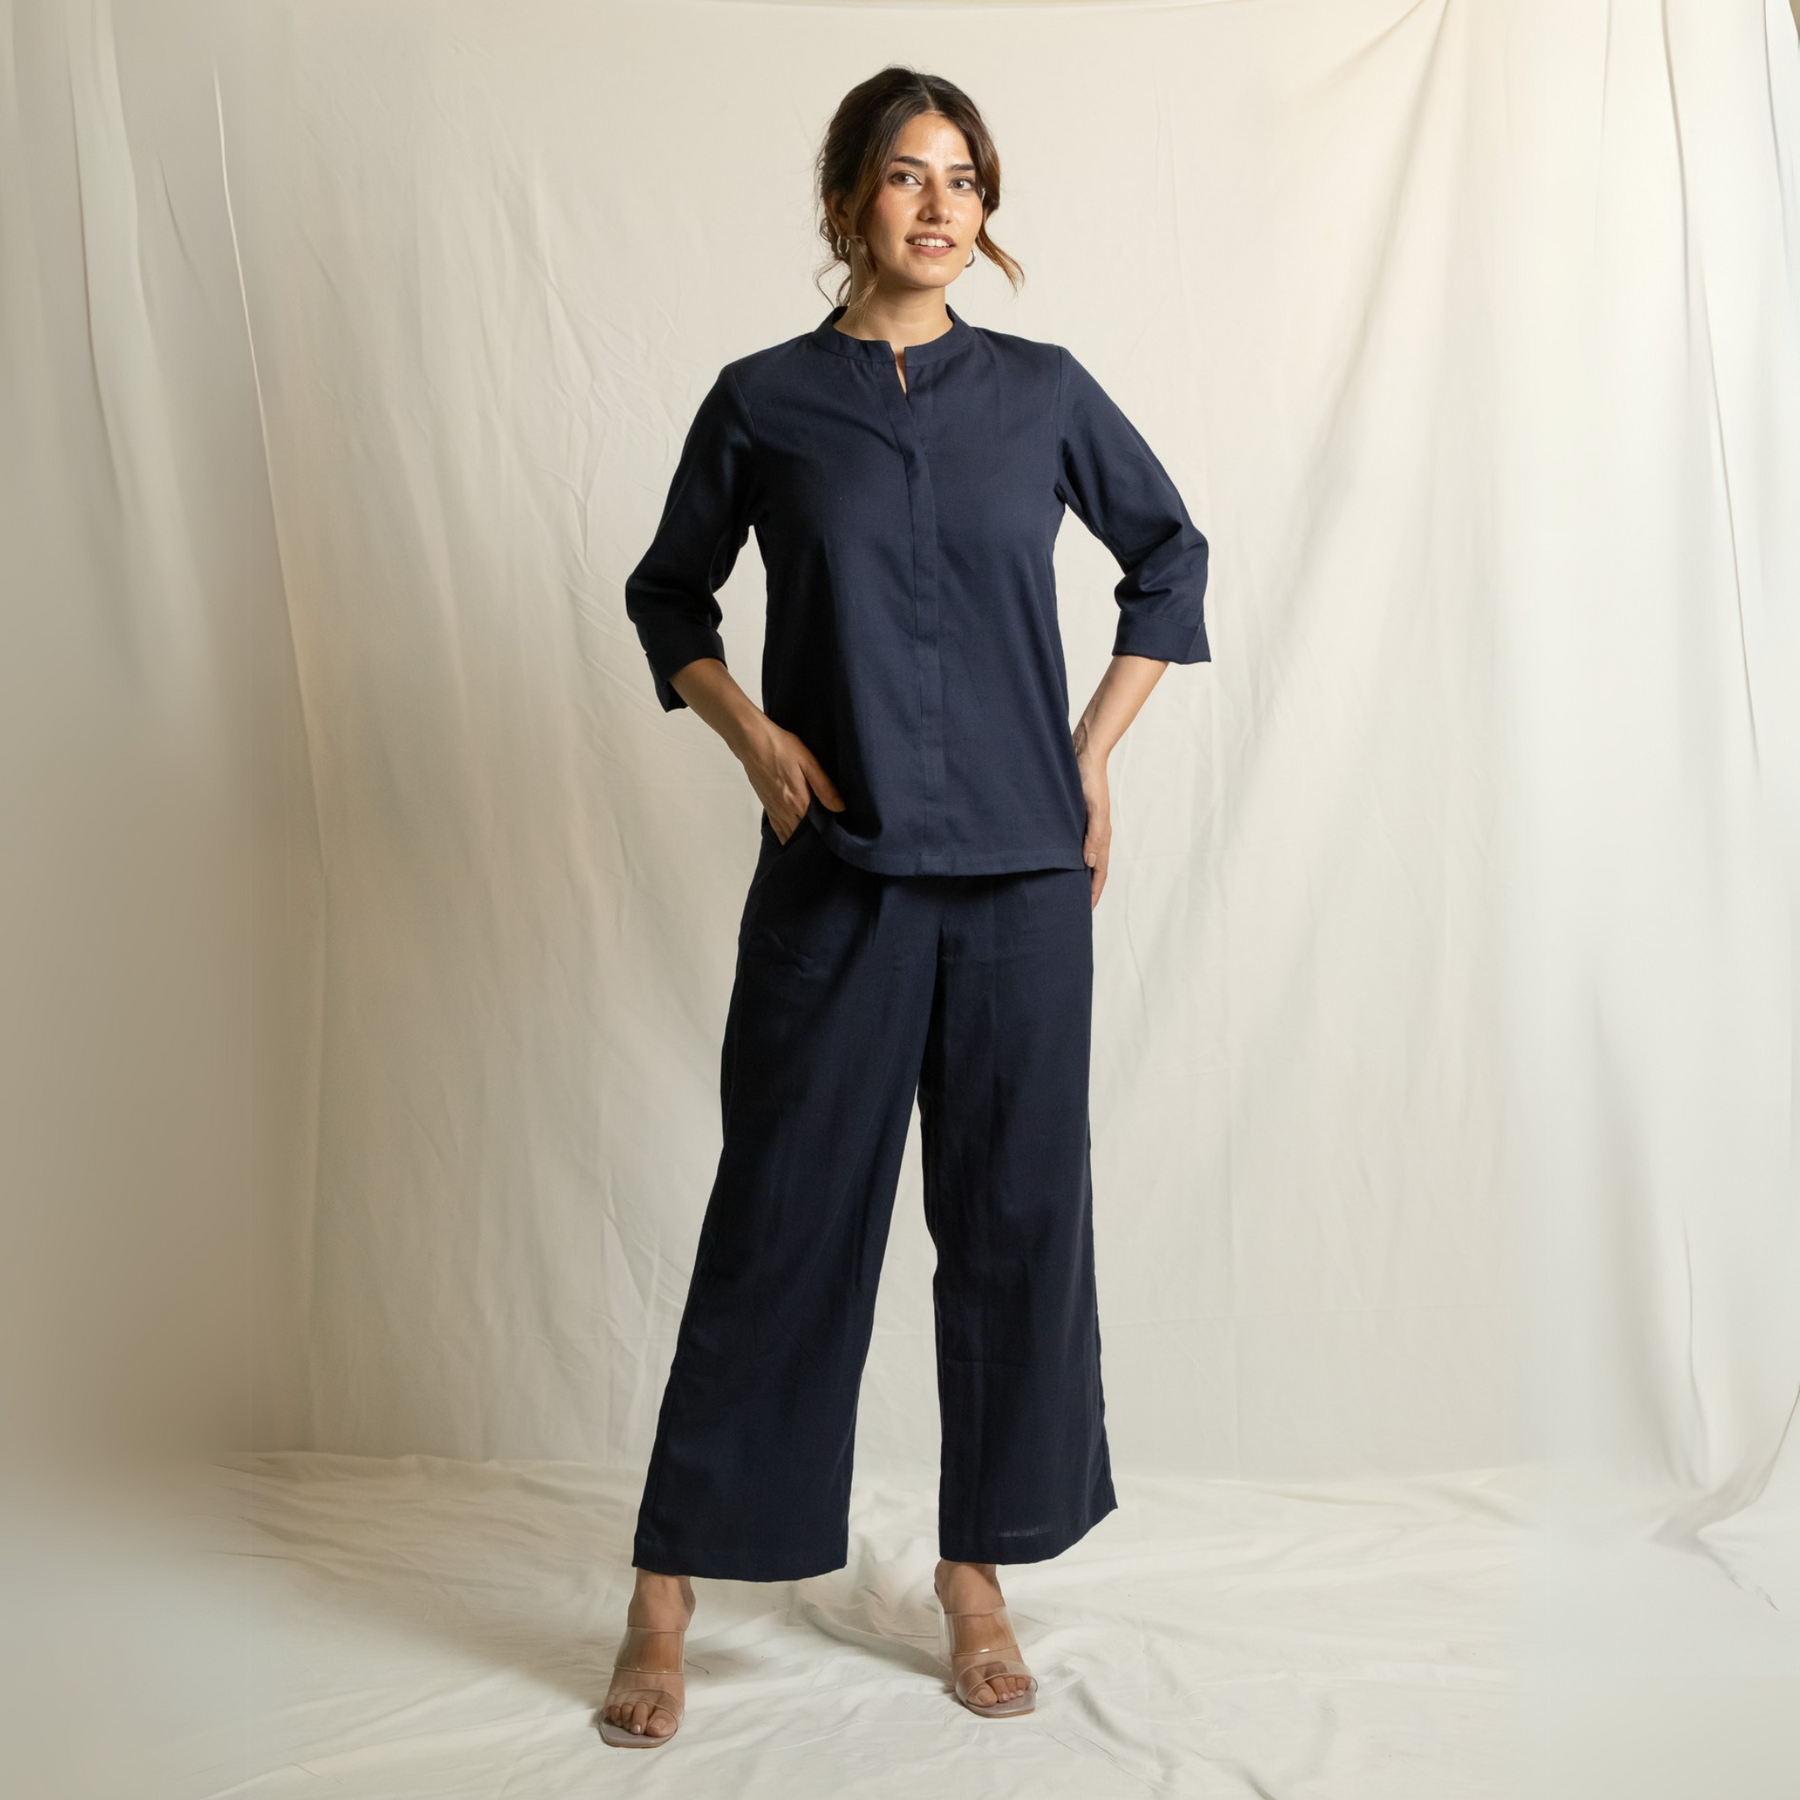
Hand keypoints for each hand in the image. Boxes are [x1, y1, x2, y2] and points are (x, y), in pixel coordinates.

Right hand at [735, 714, 845, 842]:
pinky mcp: (767, 806)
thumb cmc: (782, 748)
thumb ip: (824, 787)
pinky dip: (786, 837)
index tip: (836, 837)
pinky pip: (777, 829)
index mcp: (798, 801)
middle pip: (801, 835)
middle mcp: (785, 811)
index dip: (825, 835)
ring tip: (813, 843)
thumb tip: (840, 809)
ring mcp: (774, 810)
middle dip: (814, 840)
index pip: (815, 828)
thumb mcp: (808, 762)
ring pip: (789, 835)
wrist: (752, 742)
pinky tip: (793, 839)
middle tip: (828, 842)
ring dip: (800, 840)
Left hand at [1074, 736, 1110, 908]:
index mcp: (1101, 834)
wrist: (1083, 752)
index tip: (1086, 910)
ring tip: (1063, 889)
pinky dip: (1065, 855)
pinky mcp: (1071, 815)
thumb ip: (1094, 834)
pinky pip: (1070, 842)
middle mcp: (1093, 833)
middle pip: (1090, 868)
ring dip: (1075, 873)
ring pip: (1080, 856)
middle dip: (1085, 887)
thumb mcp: (1093, 808)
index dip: (1094, 890)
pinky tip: (1054, 859)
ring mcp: (1082, 825)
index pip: (1099, 870)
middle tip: (1073, 906)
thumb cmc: (1089, 778)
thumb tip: (1088, 863)